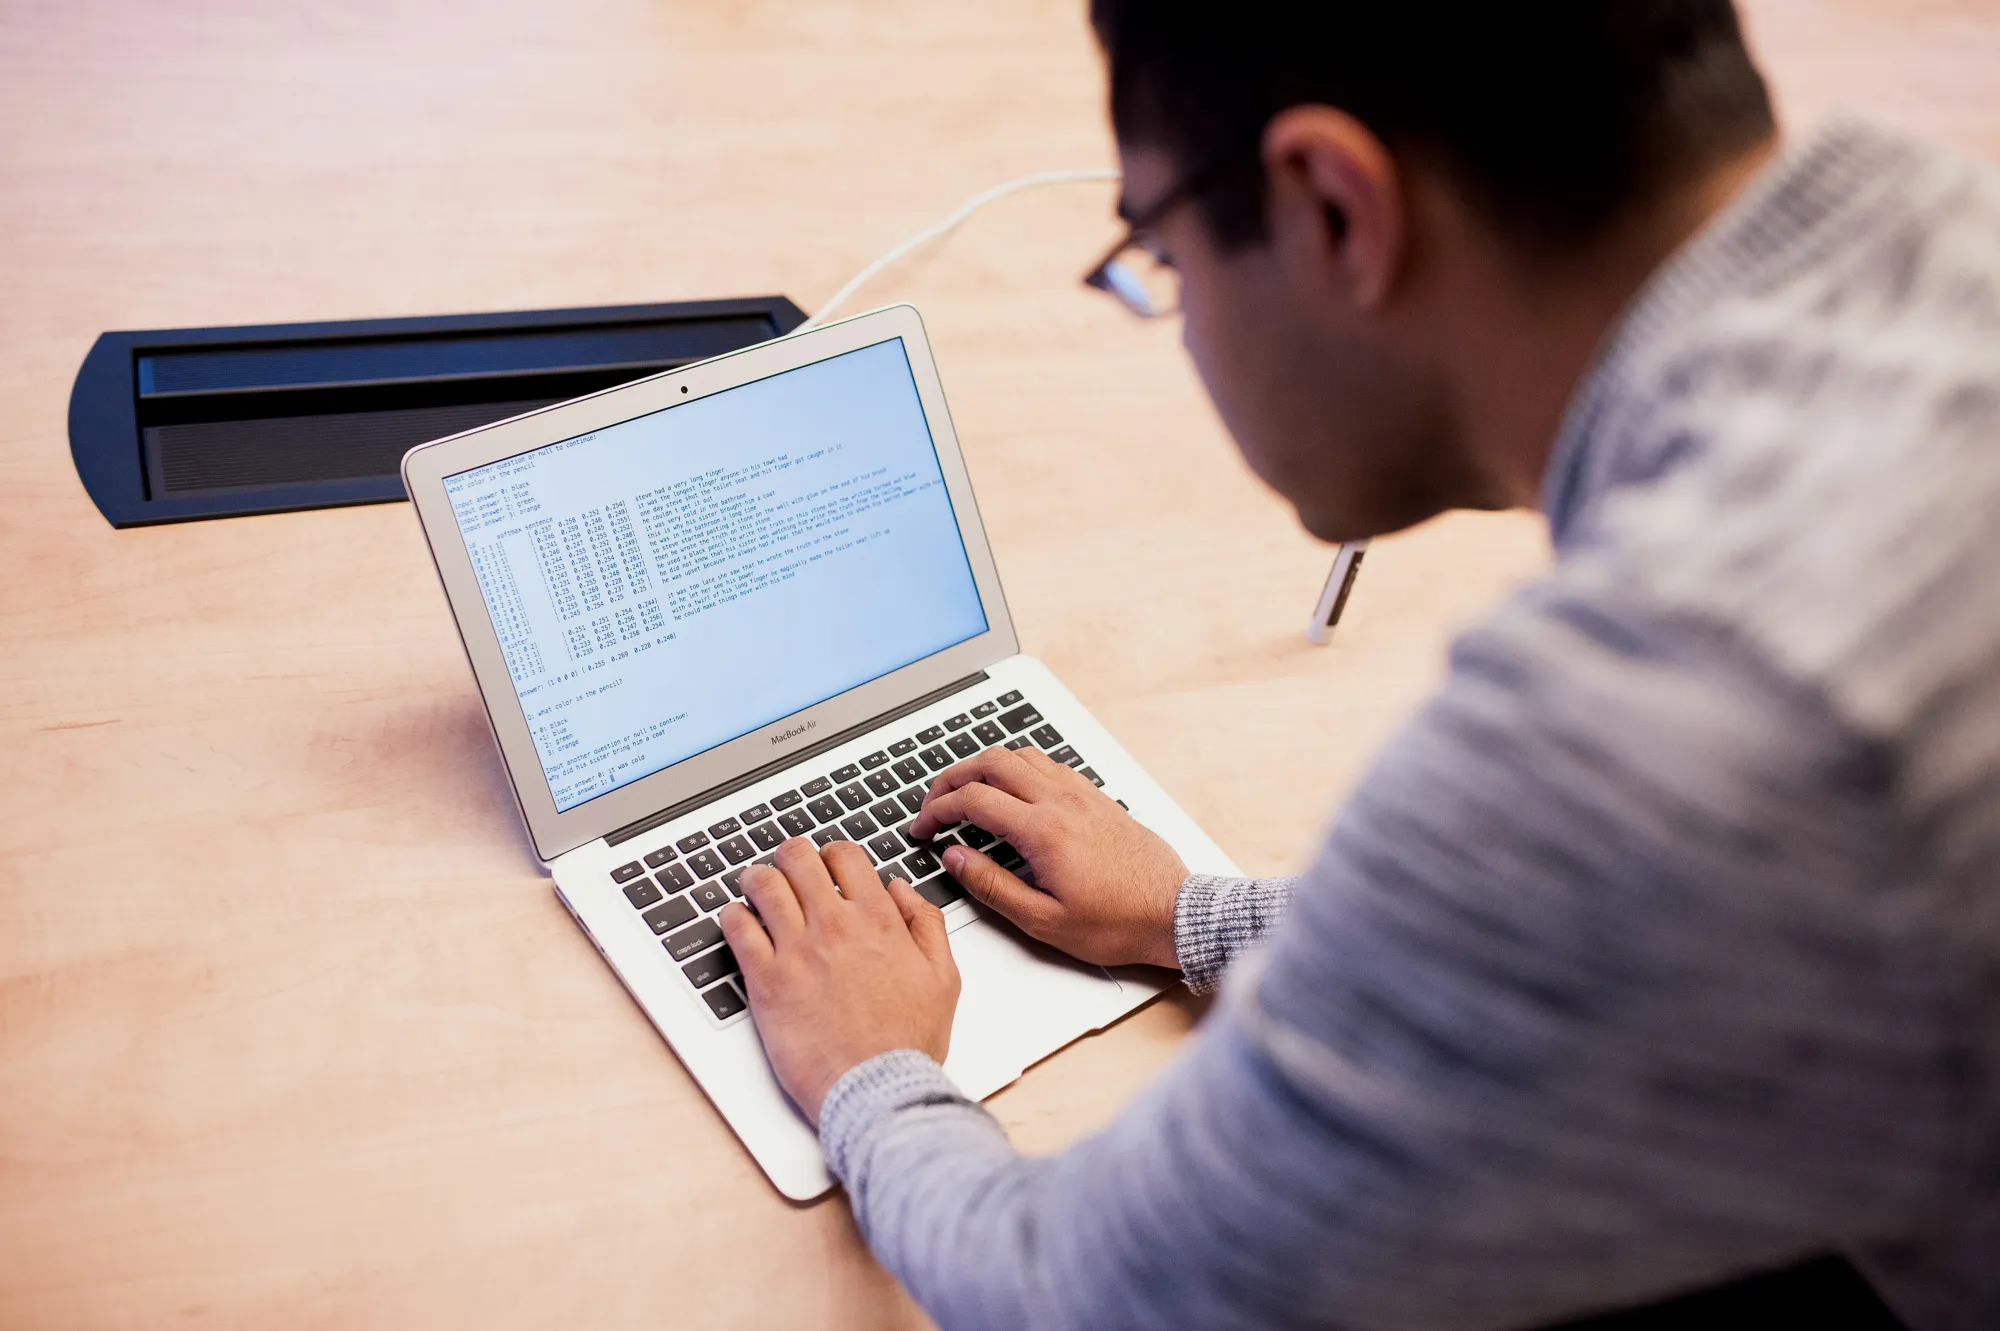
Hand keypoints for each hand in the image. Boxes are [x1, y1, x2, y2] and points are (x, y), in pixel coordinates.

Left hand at [717, 837, 959, 1126]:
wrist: (876, 1088)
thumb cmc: (907, 1043)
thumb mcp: (942, 977)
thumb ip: (925, 924)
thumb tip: (902, 890)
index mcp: (878, 920)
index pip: (845, 855)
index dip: (832, 853)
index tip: (826, 865)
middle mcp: (834, 926)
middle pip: (798, 858)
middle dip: (790, 856)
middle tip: (787, 868)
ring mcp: (797, 950)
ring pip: (763, 885)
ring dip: (757, 879)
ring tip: (756, 886)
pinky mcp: (767, 980)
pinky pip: (737, 929)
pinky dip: (733, 916)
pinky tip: (738, 921)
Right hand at [907, 746, 1187, 969]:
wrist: (1172, 914)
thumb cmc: (1117, 923)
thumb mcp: (1043, 920)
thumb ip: (992, 886)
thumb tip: (955, 858)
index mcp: (1043, 831)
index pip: (974, 799)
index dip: (937, 809)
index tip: (923, 827)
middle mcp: (1062, 802)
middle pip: (992, 762)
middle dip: (953, 776)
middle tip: (934, 800)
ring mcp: (1082, 794)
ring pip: (1021, 755)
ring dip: (985, 766)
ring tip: (967, 791)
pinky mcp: (1097, 798)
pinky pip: (1049, 765)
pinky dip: (1019, 768)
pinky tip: (1013, 791)